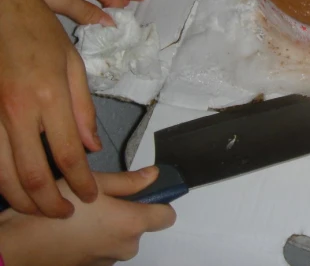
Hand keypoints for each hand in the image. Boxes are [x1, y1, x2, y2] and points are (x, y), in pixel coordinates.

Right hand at [0, 0, 99, 217]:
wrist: (0, 11)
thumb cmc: (40, 32)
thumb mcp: (73, 65)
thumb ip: (82, 109)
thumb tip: (91, 146)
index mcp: (50, 97)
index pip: (69, 154)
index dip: (80, 182)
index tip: (90, 194)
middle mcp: (18, 111)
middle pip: (32, 174)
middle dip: (49, 203)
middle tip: (64, 213)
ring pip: (2, 173)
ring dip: (21, 199)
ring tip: (39, 208)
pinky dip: (0, 177)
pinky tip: (12, 185)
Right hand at [0, 167, 175, 265]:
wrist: (20, 246)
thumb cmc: (56, 212)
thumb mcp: (94, 183)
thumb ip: (129, 180)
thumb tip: (152, 174)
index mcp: (132, 224)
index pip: (167, 215)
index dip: (160, 202)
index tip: (148, 193)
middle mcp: (125, 247)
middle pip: (141, 226)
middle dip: (129, 213)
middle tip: (106, 199)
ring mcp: (109, 261)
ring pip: (121, 238)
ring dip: (111, 226)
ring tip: (87, 214)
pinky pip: (104, 249)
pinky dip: (96, 239)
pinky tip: (78, 229)